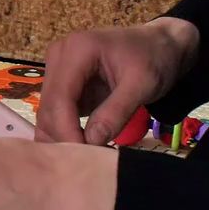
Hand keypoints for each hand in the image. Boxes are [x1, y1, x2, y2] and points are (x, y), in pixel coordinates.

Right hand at [39, 18, 199, 144]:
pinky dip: (65, 132)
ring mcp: (58, 71)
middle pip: (49, 107)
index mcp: (77, 49)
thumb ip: (117, 111)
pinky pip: (56, 114)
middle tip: (85, 164)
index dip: (67, 130)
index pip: (60, 97)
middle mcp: (59, 57)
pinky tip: (80, 150)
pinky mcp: (63, 85)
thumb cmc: (154, 58)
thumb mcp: (142, 84)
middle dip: (63, 137)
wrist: (160, 45)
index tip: (83, 158)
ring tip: (84, 160)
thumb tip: (91, 141)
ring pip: (48, 114)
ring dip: (62, 138)